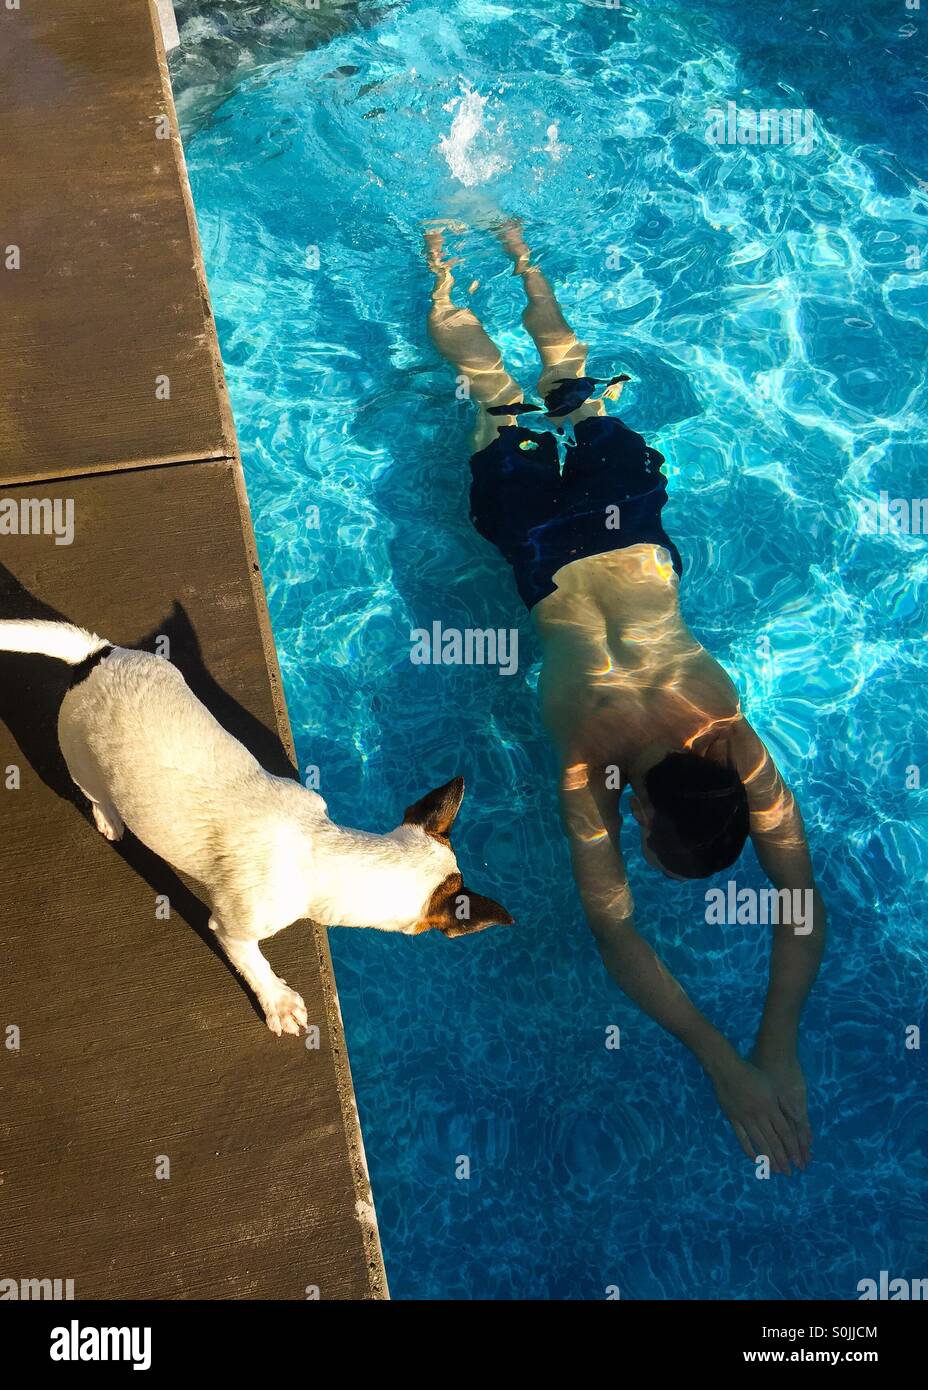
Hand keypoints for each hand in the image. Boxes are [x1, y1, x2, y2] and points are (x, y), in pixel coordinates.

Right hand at [709, 1053, 803, 1174]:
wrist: (727, 1070)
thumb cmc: (752, 1074)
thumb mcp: (772, 1087)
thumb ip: (782, 1104)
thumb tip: (795, 1119)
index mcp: (771, 1107)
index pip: (785, 1133)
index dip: (792, 1148)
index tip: (798, 1161)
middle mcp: (760, 1116)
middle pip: (773, 1141)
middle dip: (782, 1159)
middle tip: (788, 1173)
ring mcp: (745, 1119)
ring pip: (759, 1143)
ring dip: (768, 1158)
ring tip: (774, 1171)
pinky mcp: (733, 1120)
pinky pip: (742, 1139)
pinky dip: (749, 1150)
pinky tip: (755, 1160)